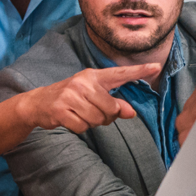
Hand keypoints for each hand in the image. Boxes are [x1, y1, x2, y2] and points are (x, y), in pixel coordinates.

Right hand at [22, 64, 159, 132]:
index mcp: (93, 76)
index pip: (120, 74)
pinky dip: (79, 127)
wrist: (38, 102)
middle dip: (105, 116)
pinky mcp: (61, 110)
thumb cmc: (70, 98)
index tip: (156, 67)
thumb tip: (131, 112)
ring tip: (80, 114)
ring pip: (97, 120)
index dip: (139, 71)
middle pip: (110, 108)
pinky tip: (71, 119)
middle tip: (92, 112)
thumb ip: (113, 103)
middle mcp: (82, 82)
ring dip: (91, 123)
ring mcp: (70, 96)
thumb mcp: (92, 96)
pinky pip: (82, 127)